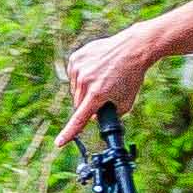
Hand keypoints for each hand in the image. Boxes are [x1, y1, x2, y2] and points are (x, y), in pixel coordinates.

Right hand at [54, 21, 166, 143]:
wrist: (132, 49)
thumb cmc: (131, 76)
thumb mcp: (126, 102)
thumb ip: (111, 115)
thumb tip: (94, 117)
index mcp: (97, 94)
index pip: (80, 119)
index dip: (69, 133)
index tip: (59, 143)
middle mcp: (85, 81)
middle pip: (78, 104)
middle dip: (88, 104)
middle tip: (103, 94)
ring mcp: (79, 68)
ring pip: (75, 90)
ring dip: (85, 90)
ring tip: (102, 78)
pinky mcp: (76, 58)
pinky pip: (74, 75)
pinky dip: (82, 76)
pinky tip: (96, 70)